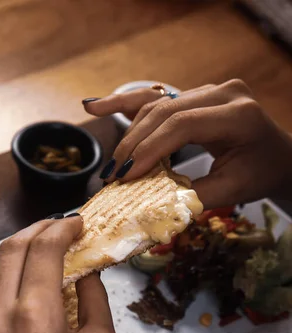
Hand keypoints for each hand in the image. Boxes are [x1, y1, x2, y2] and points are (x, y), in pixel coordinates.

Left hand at [0, 216, 116, 332]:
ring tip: (37, 250)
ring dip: (16, 252)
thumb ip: (95, 298)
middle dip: (37, 230)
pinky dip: (2, 279)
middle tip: (57, 228)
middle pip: (11, 248)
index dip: (62, 228)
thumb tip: (87, 271)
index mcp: (35, 311)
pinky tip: (18, 285)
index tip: (77, 224)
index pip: (44, 248)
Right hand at [84, 80, 291, 207]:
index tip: (125, 176)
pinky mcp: (195, 94)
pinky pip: (156, 97)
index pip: (182, 125)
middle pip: (164, 112)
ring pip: (156, 105)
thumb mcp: (232, 190)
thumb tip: (150, 206)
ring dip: (129, 134)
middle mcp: (223, 93)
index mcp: (238, 114)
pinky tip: (96, 106)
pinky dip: (126, 104)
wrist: (277, 157)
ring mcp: (208, 89)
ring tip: (111, 164)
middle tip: (112, 175)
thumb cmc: (258, 174)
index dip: (149, 149)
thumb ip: (193, 196)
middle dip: (133, 145)